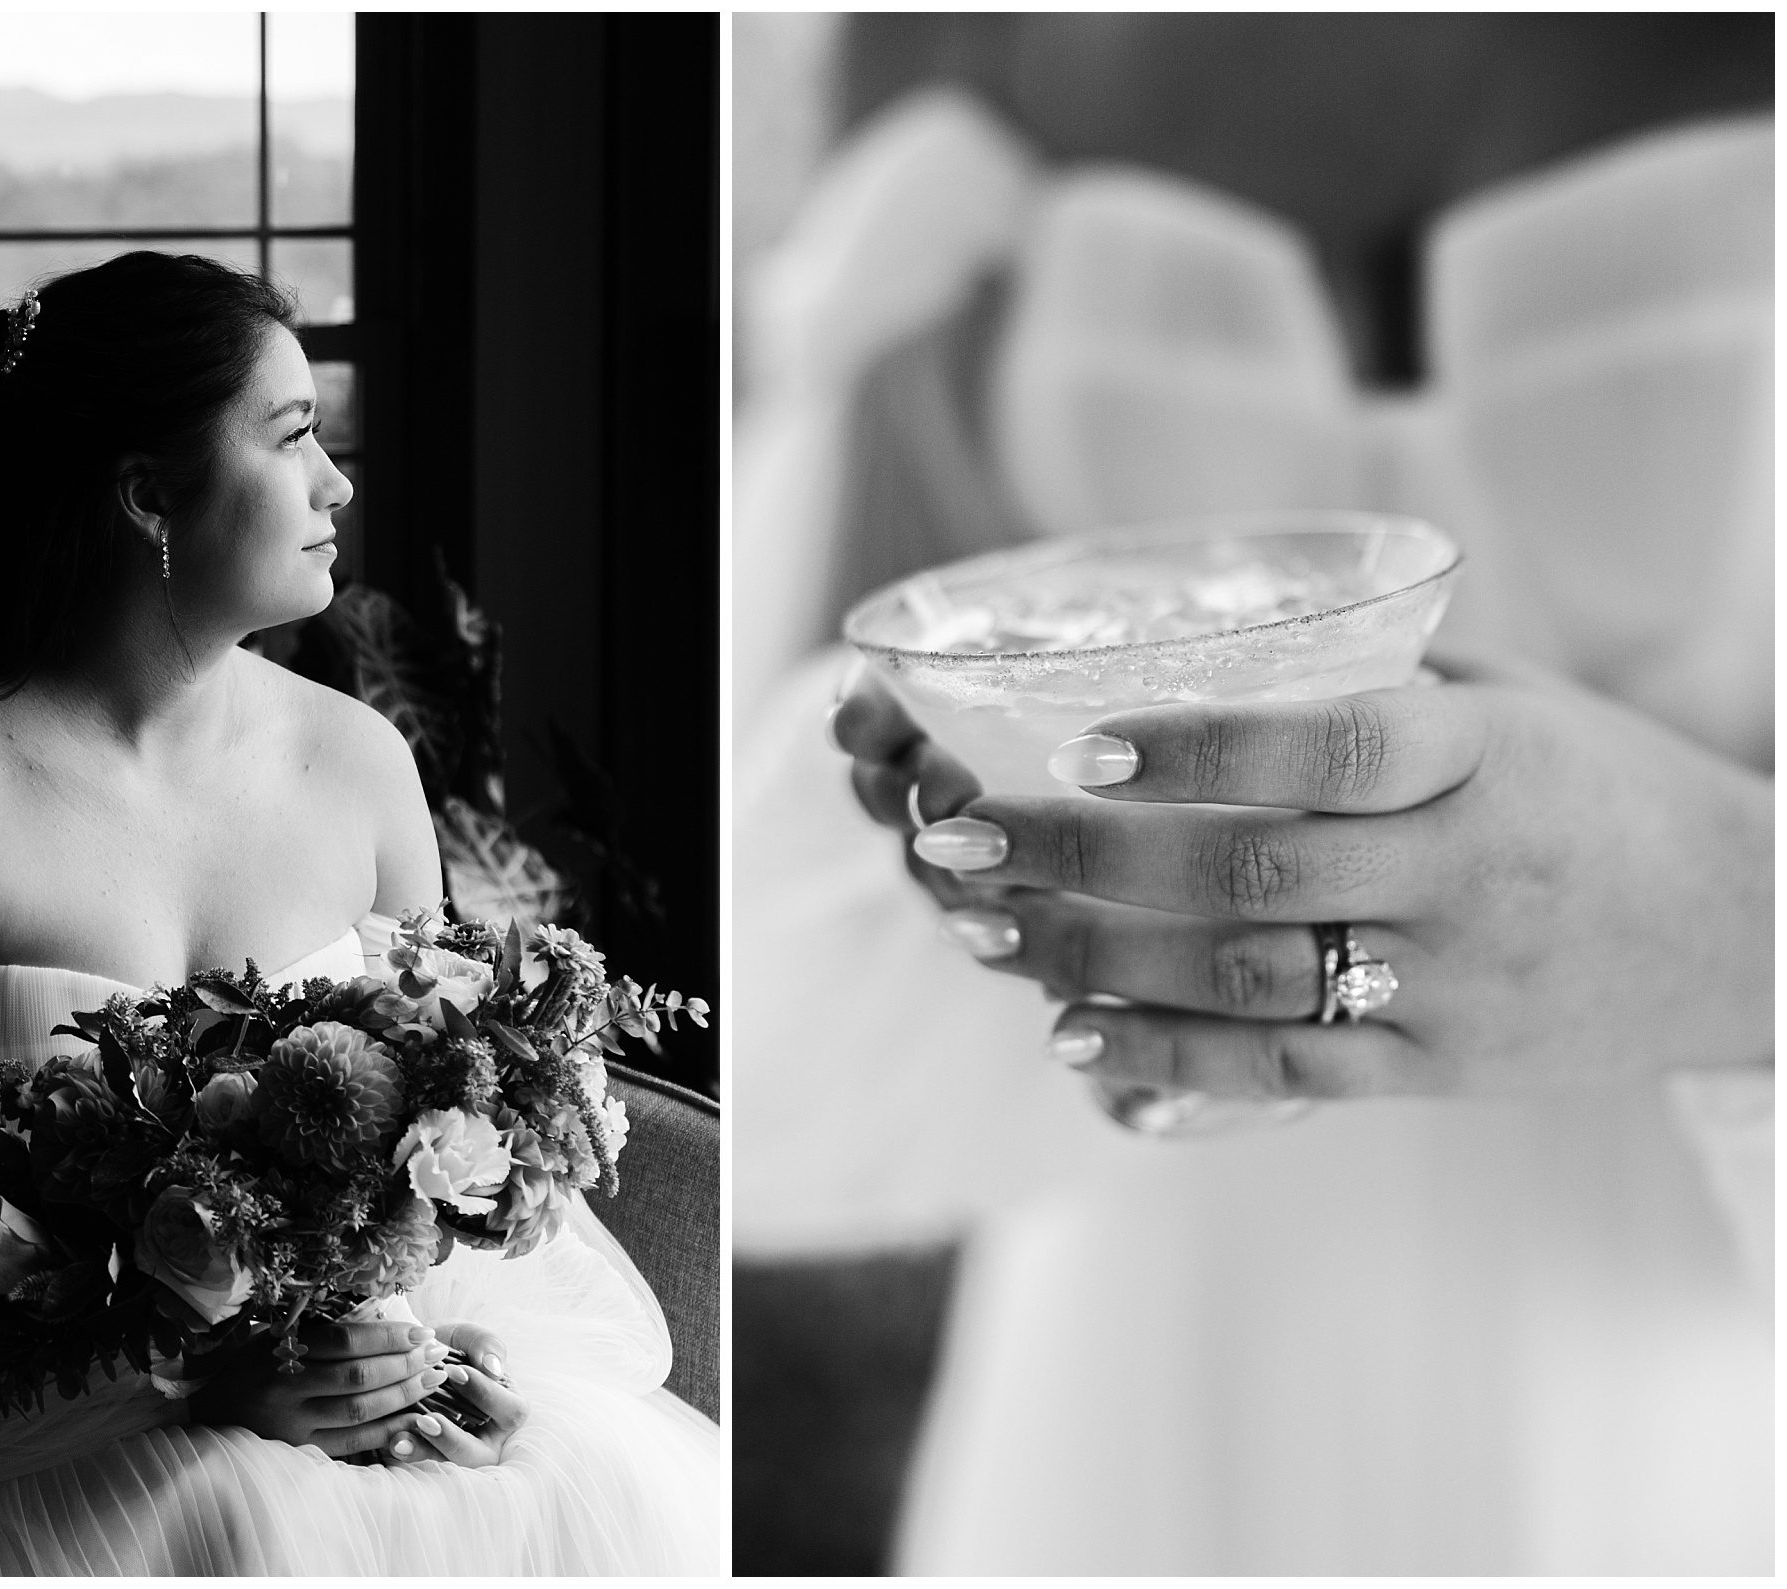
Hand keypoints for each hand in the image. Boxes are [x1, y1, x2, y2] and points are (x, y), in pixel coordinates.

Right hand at [188, 1317, 451, 1459]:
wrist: (206, 1422)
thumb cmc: (246, 1371)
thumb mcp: (270, 1339)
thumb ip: (314, 1331)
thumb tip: (376, 1314)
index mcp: (279, 1353)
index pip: (343, 1340)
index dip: (386, 1336)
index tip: (420, 1331)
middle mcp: (286, 1390)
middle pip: (357, 1377)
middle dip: (405, 1364)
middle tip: (438, 1353)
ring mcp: (293, 1425)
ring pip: (359, 1411)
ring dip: (403, 1395)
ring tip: (434, 1379)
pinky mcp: (301, 1451)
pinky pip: (352, 1442)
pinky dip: (387, 1431)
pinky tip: (414, 1418)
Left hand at [383, 1321, 529, 1468]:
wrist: (409, 1355)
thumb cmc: (447, 1345)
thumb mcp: (467, 1337)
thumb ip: (485, 1344)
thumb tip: (494, 1368)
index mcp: (508, 1407)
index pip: (510, 1411)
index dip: (485, 1394)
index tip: (453, 1372)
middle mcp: (488, 1437)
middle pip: (482, 1454)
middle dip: (452, 1439)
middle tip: (426, 1419)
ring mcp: (457, 1450)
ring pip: (449, 1465)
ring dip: (425, 1452)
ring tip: (399, 1440)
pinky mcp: (429, 1455)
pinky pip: (421, 1463)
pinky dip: (406, 1451)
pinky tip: (391, 1441)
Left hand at [833, 651, 1772, 1100]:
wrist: (1750, 933)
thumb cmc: (1600, 790)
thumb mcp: (1514, 704)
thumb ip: (1376, 684)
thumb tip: (1205, 647)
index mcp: (1485, 757)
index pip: (1331, 748)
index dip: (1200, 750)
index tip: (1082, 742)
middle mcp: (1466, 871)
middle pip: (1246, 871)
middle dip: (1080, 857)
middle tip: (957, 837)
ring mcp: (1453, 983)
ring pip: (1244, 979)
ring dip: (1092, 958)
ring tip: (984, 931)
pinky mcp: (1441, 1069)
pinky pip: (1286, 1073)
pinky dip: (1169, 1058)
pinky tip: (1073, 1033)